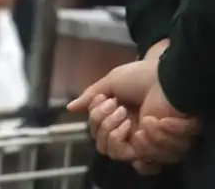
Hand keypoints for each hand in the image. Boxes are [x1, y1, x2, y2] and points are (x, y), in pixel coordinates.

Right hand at [68, 57, 195, 174]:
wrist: (163, 80)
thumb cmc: (139, 78)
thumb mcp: (109, 83)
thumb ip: (90, 97)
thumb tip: (70, 108)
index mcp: (117, 117)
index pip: (96, 130)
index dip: (94, 116)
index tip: (103, 98)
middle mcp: (127, 132)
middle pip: (100, 142)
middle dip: (100, 122)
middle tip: (115, 105)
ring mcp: (138, 141)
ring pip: (110, 151)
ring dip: (111, 129)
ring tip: (124, 112)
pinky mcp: (149, 149)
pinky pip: (126, 155)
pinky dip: (121, 138)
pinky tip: (131, 123)